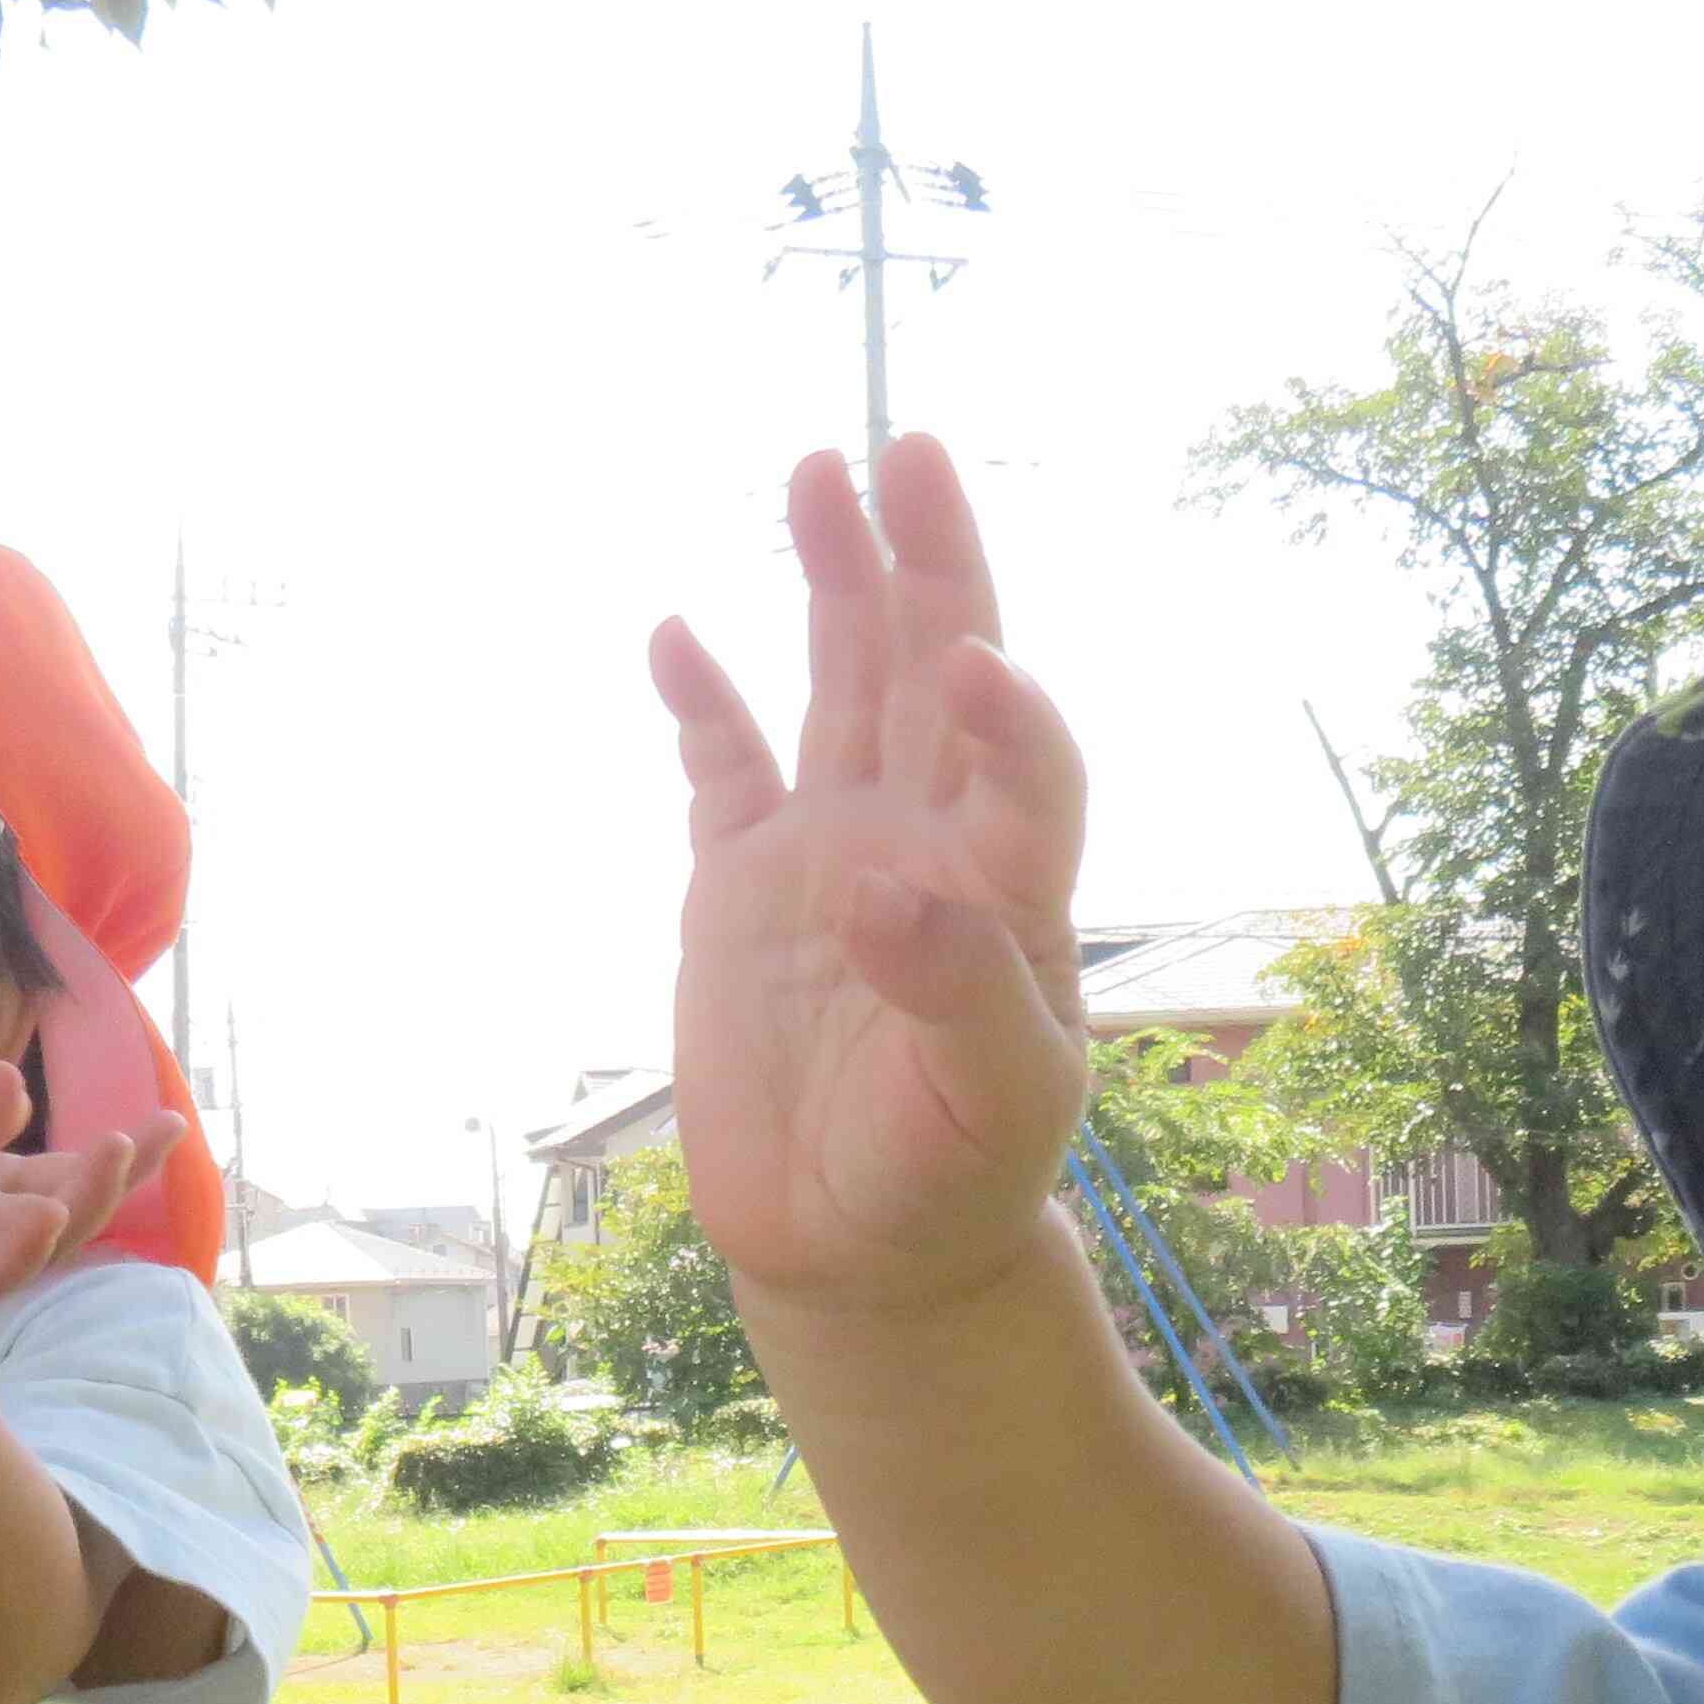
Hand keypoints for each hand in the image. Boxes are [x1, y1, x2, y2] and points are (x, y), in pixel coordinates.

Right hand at [651, 436, 1091, 1314]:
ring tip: (818, 474)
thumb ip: (962, 995)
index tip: (973, 662)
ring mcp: (830, 852)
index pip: (1024, 765)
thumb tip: (884, 894)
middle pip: (933, 673)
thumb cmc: (954, 1177)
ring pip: (840, 687)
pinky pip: (722, 769)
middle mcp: (926, 840)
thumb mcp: (996, 1106)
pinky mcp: (739, 885)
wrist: (861, 1251)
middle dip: (928, 563)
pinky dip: (703, 702)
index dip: (1007, 708)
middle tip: (910, 451)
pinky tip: (679, 634)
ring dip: (836, 583)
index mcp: (1008, 887)